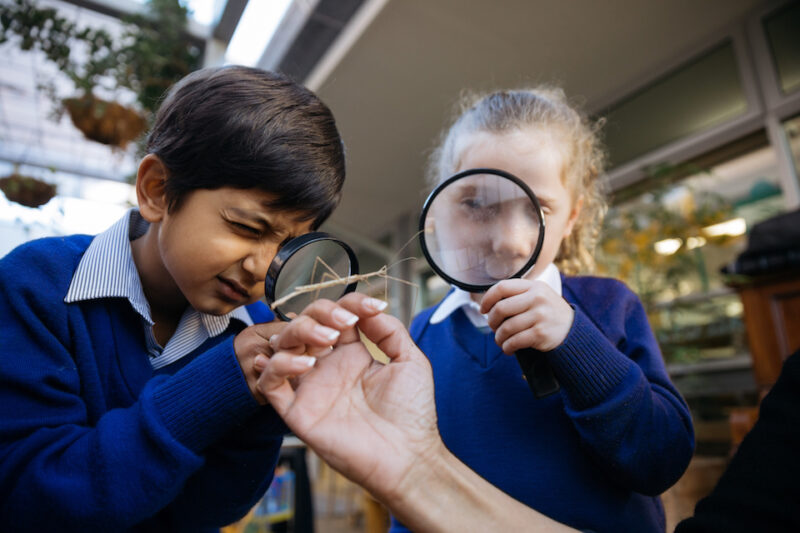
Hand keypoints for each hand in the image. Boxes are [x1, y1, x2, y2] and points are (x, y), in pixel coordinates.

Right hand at [256, 293, 441, 500]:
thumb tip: (369, 306)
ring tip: (328, 339)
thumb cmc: (412, 414)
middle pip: (305, 322)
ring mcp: (311, 387)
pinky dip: (280, 365)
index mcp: (352, 353)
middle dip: (321, 312)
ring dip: (300, 331)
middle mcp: (327, 366)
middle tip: (344, 322)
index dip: (349, 302)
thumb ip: (389, 330)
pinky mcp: (297, 411)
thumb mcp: (409, 360)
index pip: (336, 315)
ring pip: (283, 345)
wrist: (408, 455)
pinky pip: (272, 382)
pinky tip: (308, 363)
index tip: (370, 305)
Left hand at [480, 278, 573, 353]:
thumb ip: (517, 295)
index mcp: (534, 286)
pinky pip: (514, 341)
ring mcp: (540, 315)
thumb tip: (487, 304)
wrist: (573, 330)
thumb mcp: (538, 295)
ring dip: (499, 337)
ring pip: (506, 328)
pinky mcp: (541, 333)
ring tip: (501, 341)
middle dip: (492, 321)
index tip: (483, 309)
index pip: (502, 287)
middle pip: (500, 308)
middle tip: (493, 327)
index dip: (487, 299)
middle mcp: (537, 298)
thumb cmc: (548, 313)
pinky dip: (507, 347)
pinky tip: (508, 349)